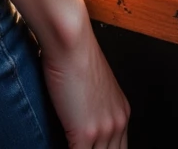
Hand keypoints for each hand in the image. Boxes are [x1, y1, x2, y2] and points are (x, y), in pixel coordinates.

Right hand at [40, 21, 128, 148]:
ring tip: (67, 146)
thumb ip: (93, 107)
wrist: (71, 40)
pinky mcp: (85, 133)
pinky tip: (55, 148)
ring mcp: (103, 130)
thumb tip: (79, 118)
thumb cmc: (76, 54)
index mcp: (121, 112)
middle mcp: (118, 123)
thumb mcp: (93, 85)